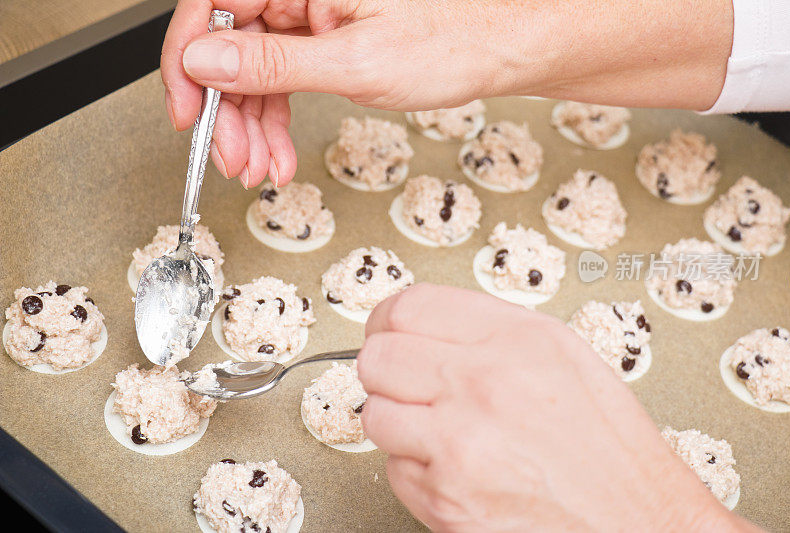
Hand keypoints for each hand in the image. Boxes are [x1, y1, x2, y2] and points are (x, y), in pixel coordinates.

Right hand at [161, 0, 732, 188]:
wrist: (501, 51)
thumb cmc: (454, 42)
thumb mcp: (356, 62)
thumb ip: (275, 61)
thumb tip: (207, 59)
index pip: (215, 3)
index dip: (190, 60)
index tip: (186, 108)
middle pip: (232, 43)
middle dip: (228, 109)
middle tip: (232, 156)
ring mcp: (313, 14)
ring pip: (256, 68)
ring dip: (253, 124)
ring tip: (261, 167)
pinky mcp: (326, 38)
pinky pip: (283, 77)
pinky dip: (277, 119)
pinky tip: (277, 151)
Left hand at [357, 284, 753, 531]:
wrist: (638, 524)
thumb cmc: (609, 448)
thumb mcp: (562, 356)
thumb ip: (488, 332)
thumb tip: (428, 327)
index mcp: (516, 339)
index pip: (408, 307)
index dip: (387, 321)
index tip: (388, 332)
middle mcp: (483, 383)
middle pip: (377, 357)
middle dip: (385, 371)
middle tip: (406, 383)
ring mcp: (458, 443)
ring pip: (375, 413)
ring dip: (398, 422)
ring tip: (438, 430)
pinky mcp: (444, 497)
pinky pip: (394, 469)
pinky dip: (416, 469)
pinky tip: (456, 468)